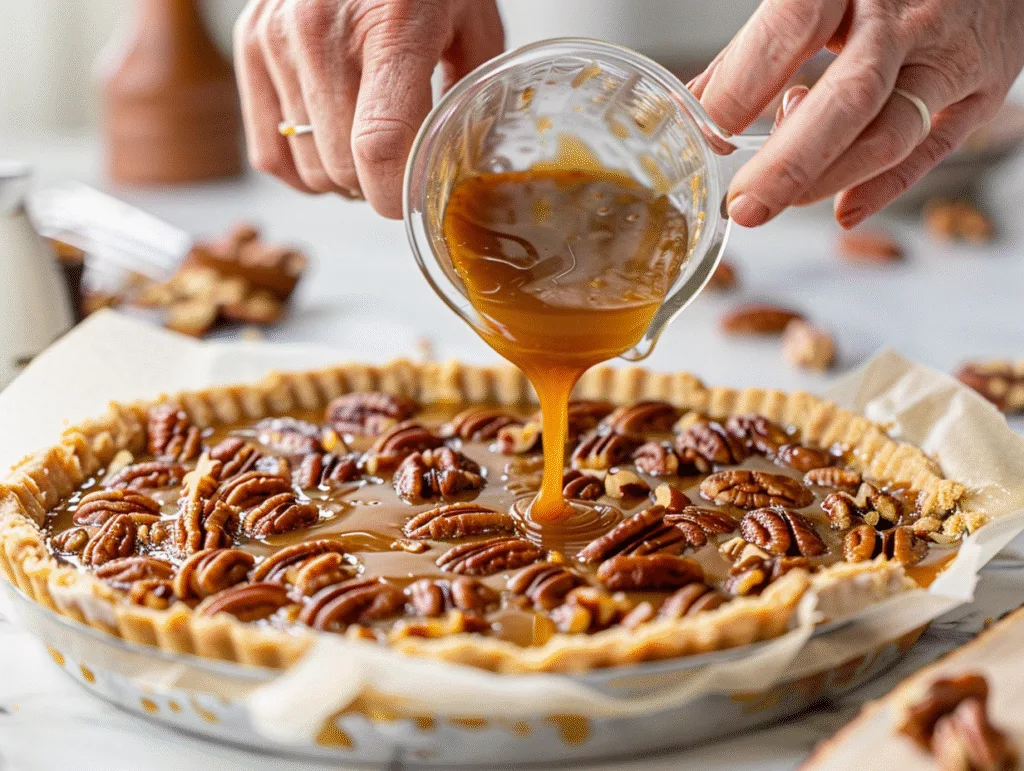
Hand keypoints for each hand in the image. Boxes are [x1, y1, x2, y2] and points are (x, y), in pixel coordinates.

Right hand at [234, 0, 503, 217]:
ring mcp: (276, 39)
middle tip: (401, 165)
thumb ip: (471, 93)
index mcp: (391, 26)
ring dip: (342, 177)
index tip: (412, 201)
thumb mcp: (473, 19)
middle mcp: (320, 32)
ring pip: (307, 168)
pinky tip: (332, 145)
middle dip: (376, 185)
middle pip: (341, 166)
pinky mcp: (250, 45)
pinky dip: (303, 167)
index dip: (396, 194)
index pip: (380, 144)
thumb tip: (466, 162)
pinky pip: (269, 154)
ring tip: (369, 147)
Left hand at [690, 0, 1023, 227]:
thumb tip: (699, 105)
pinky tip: (843, 210)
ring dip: (828, 178)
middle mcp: (907, 17)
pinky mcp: (983, 90)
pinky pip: (933, 150)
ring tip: (777, 202)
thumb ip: (759, 47)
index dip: (746, 85)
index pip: (792, 28)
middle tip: (744, 205)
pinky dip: (884, 188)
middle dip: (789, 162)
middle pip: (848, 97)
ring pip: (889, 132)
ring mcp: (952, 55)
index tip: (709, 133)